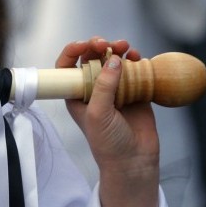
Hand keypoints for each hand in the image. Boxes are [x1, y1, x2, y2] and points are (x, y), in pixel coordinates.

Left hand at [56, 37, 157, 206]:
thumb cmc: (108, 143)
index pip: (67, 66)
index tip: (84, 44)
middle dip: (98, 46)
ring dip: (118, 50)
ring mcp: (114, 89)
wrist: (134, 162)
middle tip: (107, 44)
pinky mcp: (133, 91)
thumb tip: (113, 59)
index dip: (73, 51)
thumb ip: (104, 86)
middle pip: (92, 58)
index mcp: (76, 94)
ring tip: (126, 48)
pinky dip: (135, 60)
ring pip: (113, 60)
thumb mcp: (98, 114)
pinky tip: (138, 58)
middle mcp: (93, 89)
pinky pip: (133, 69)